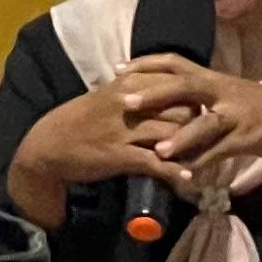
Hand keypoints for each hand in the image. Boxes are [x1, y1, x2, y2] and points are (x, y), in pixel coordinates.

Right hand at [9, 76, 205, 227]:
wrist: (48, 146)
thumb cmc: (78, 121)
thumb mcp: (105, 97)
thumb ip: (133, 89)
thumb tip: (159, 85)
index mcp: (128, 85)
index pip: (173, 83)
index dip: (193, 96)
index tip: (206, 108)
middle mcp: (130, 103)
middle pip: (181, 107)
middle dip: (199, 122)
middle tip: (213, 136)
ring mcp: (126, 130)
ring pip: (173, 133)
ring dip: (193, 148)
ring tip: (209, 158)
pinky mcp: (121, 155)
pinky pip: (156, 162)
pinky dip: (174, 171)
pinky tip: (188, 179)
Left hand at [112, 61, 261, 200]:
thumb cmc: (259, 110)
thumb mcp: (228, 96)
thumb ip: (200, 96)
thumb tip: (166, 96)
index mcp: (215, 78)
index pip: (176, 61)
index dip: (147, 62)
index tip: (120, 67)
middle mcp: (223, 91)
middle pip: (184, 85)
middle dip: (153, 93)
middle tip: (124, 102)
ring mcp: (237, 114)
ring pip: (205, 123)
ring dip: (181, 137)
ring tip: (159, 151)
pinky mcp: (249, 137)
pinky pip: (223, 152)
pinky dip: (204, 165)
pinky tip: (188, 177)